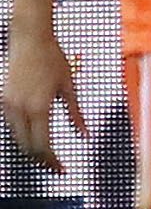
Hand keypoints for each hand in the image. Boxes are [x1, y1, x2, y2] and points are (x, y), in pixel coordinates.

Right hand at [2, 23, 82, 173]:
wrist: (30, 39)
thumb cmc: (53, 59)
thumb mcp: (69, 86)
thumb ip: (75, 113)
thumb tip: (84, 135)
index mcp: (38, 107)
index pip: (43, 145)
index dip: (52, 161)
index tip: (62, 169)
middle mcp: (19, 108)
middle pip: (26, 146)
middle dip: (40, 159)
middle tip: (54, 165)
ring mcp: (6, 104)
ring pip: (16, 137)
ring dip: (30, 147)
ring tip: (46, 153)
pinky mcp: (1, 99)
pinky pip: (10, 124)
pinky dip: (21, 133)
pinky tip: (33, 135)